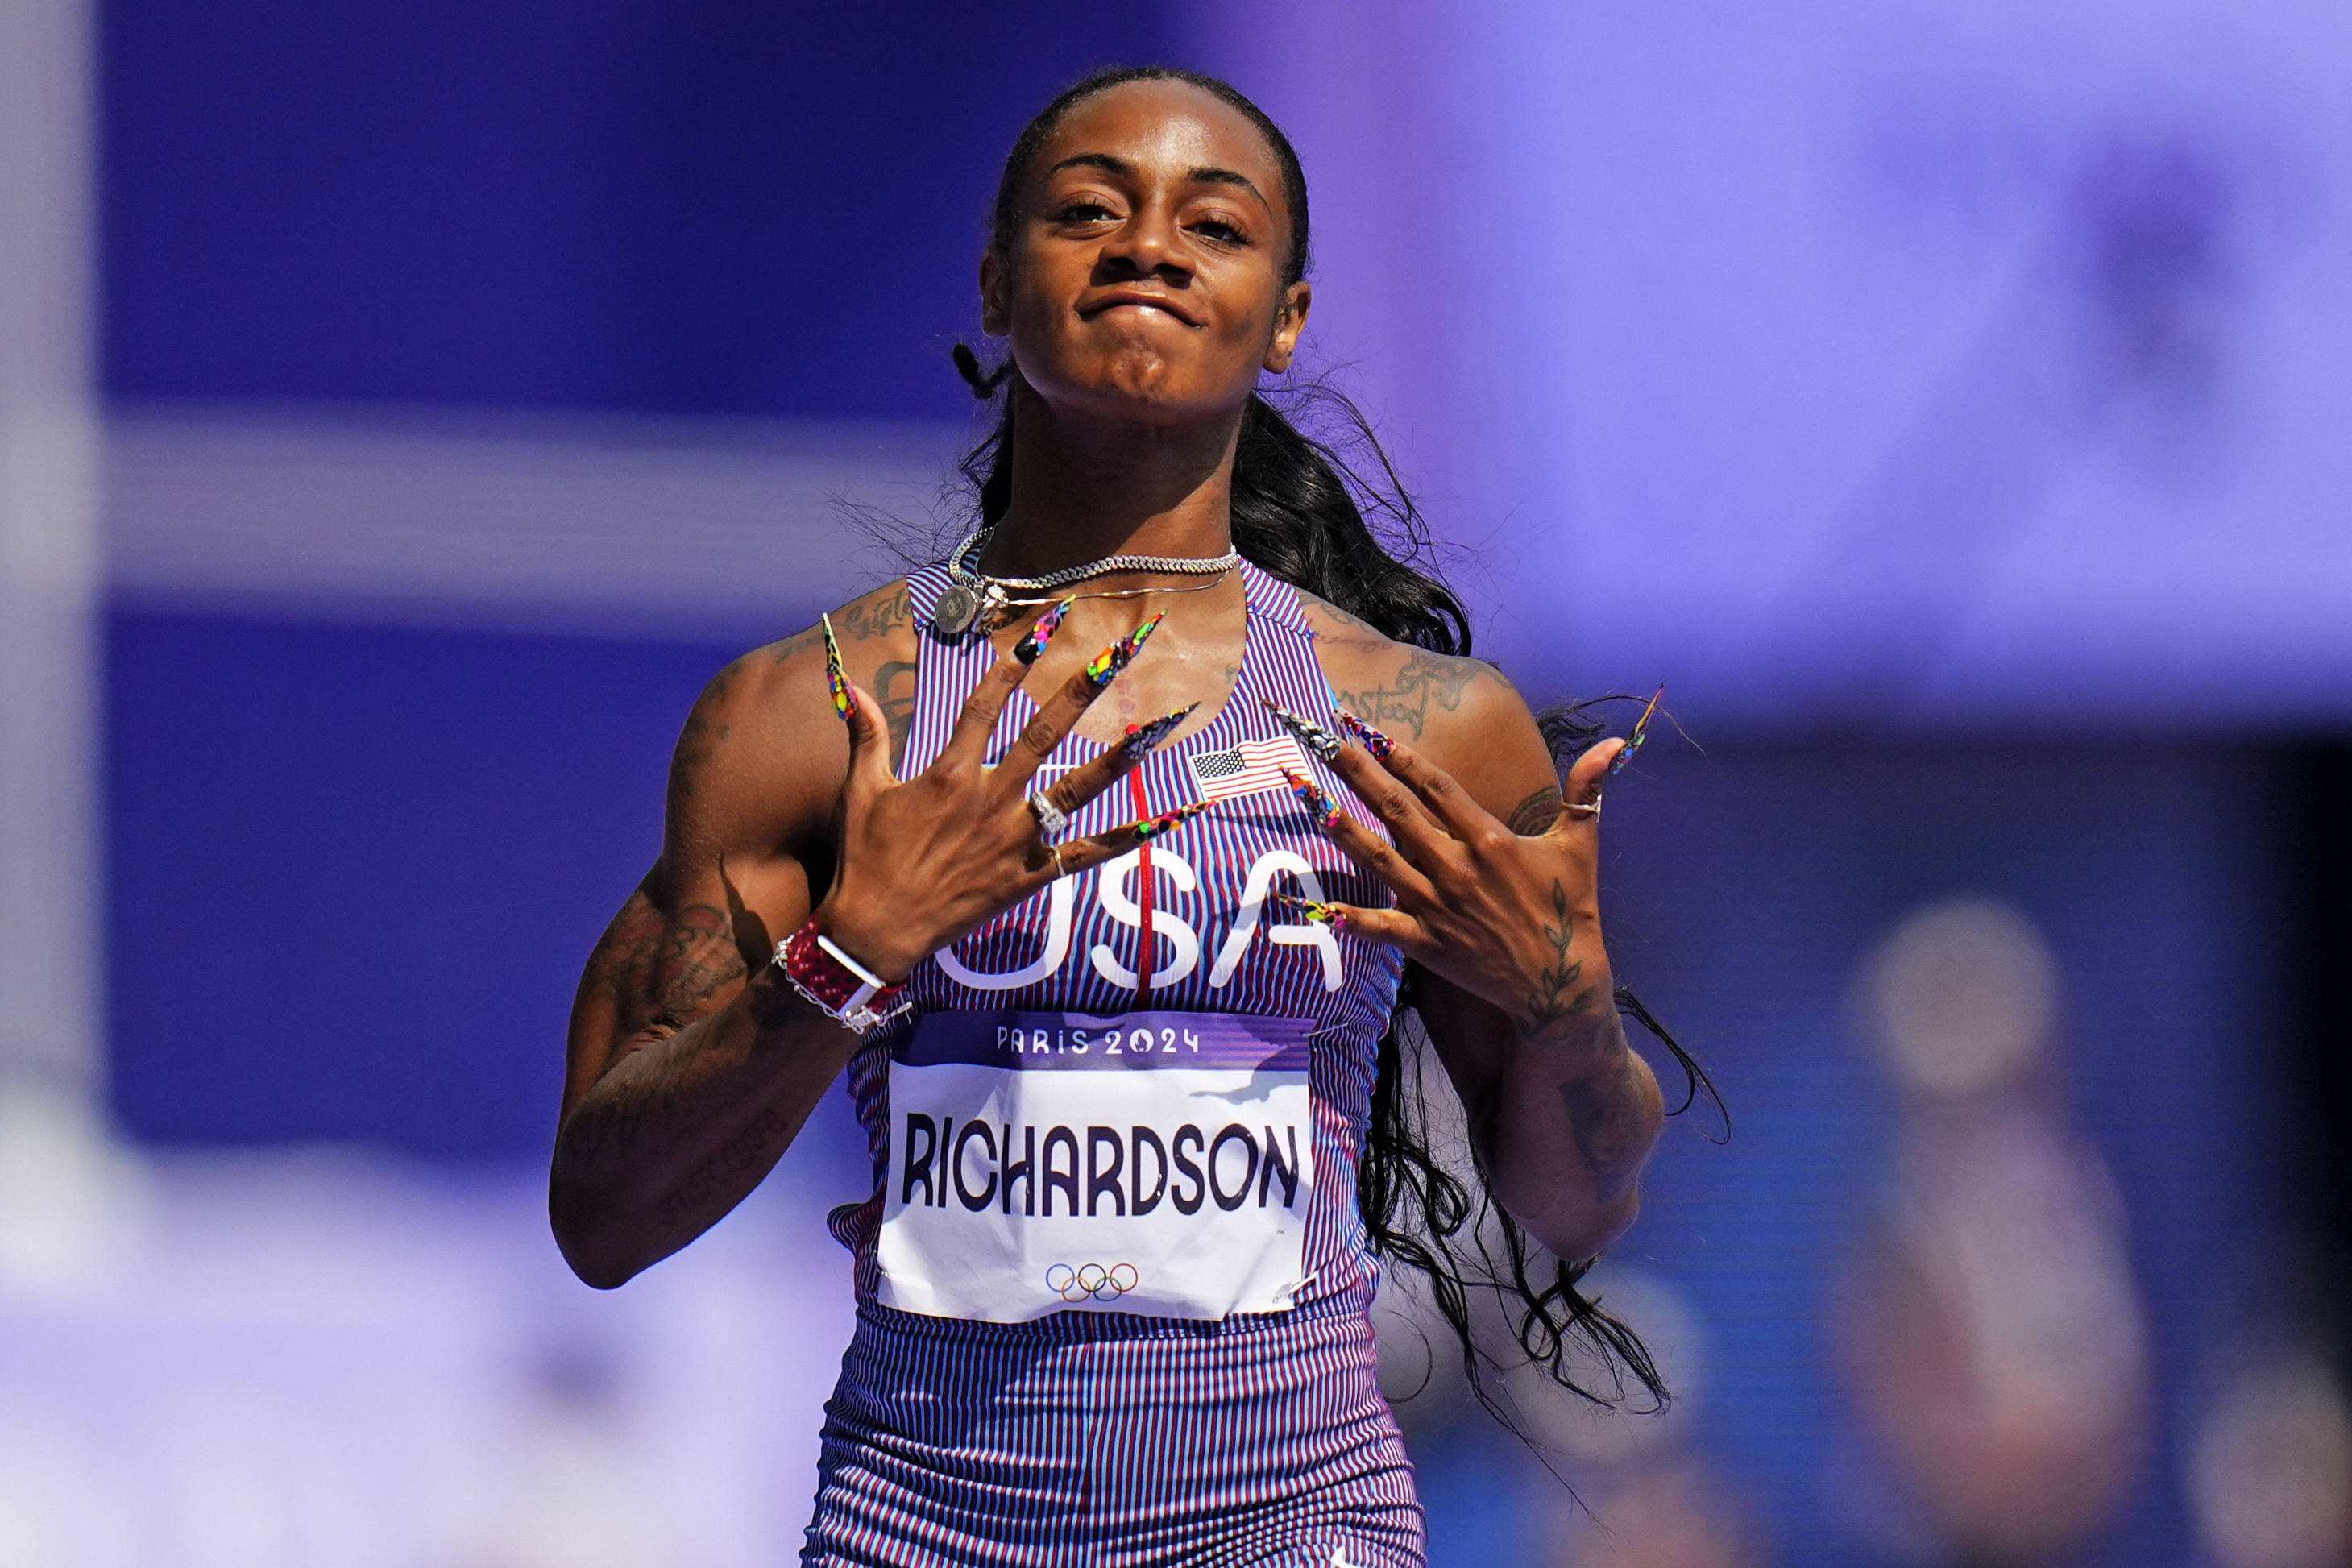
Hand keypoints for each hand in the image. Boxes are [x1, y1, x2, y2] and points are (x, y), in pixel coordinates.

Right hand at [815, 614, 1197, 981]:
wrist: (874, 931)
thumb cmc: (865, 859)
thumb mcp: (860, 790)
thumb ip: (865, 733)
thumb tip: (847, 682)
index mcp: (949, 774)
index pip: (986, 706)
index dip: (1013, 666)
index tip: (1041, 631)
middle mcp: (989, 799)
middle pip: (1045, 734)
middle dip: (1081, 690)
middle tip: (1116, 654)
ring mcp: (1013, 839)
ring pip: (1076, 789)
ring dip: (1118, 757)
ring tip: (1156, 727)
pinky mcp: (1026, 876)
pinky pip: (1085, 855)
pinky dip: (1126, 839)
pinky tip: (1166, 820)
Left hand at [1300, 729, 1626, 1037]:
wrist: (1560, 984)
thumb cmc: (1569, 909)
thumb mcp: (1580, 844)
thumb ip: (1588, 790)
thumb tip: (1615, 744)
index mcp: (1490, 839)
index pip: (1436, 786)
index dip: (1401, 754)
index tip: (1368, 727)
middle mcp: (1458, 868)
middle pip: (1398, 811)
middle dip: (1359, 773)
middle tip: (1324, 741)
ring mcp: (1438, 906)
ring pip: (1380, 860)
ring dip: (1342, 829)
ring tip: (1308, 800)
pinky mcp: (1427, 944)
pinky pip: (1381, 928)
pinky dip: (1351, 918)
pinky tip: (1317, 905)